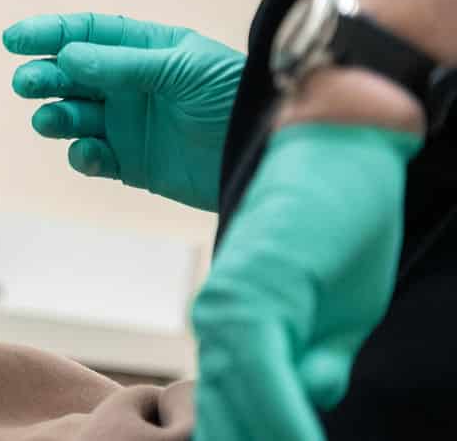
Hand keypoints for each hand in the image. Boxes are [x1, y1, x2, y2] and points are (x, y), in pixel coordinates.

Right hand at [3, 12, 242, 209]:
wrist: (269, 154)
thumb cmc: (235, 97)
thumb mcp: (182, 70)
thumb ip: (124, 65)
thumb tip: (67, 55)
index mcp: (145, 50)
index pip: (87, 35)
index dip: (49, 34)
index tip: (14, 40)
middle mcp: (131, 84)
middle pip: (71, 74)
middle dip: (44, 75)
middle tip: (26, 83)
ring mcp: (129, 124)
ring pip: (73, 115)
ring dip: (55, 115)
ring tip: (51, 120)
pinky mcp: (133, 163)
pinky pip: (93, 156)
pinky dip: (82, 155)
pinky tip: (88, 153)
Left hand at [190, 123, 419, 438]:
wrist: (343, 149)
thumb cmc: (339, 228)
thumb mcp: (338, 315)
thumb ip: (314, 359)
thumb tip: (307, 396)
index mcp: (234, 330)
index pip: (234, 416)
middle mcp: (219, 322)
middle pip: (228, 418)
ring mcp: (230, 306)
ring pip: (239, 404)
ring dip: (264, 439)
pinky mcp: (252, 291)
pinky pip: (260, 370)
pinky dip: (279, 416)